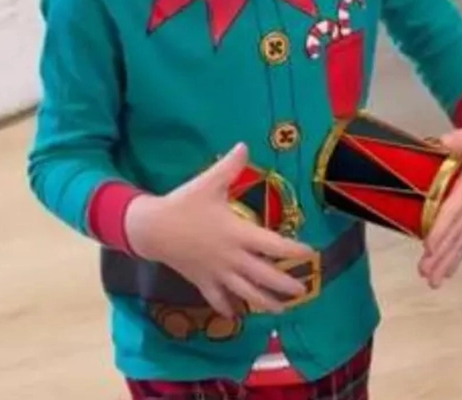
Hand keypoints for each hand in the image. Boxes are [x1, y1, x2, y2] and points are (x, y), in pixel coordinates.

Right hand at [125, 143, 313, 317]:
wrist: (151, 228)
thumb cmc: (183, 204)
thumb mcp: (208, 182)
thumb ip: (230, 166)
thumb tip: (244, 145)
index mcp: (238, 233)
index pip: (273, 245)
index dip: (294, 250)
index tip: (310, 253)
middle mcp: (232, 257)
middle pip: (264, 276)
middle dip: (285, 284)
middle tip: (303, 289)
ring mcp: (217, 273)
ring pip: (245, 293)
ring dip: (265, 303)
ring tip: (281, 310)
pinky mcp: (202, 281)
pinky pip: (217, 299)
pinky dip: (228, 309)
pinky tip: (236, 316)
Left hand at [419, 126, 461, 288]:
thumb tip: (442, 141)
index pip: (453, 213)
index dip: (440, 230)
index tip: (428, 247)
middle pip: (455, 236)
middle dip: (440, 256)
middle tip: (425, 275)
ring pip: (461, 244)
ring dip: (446, 263)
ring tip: (432, 281)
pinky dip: (456, 257)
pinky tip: (446, 273)